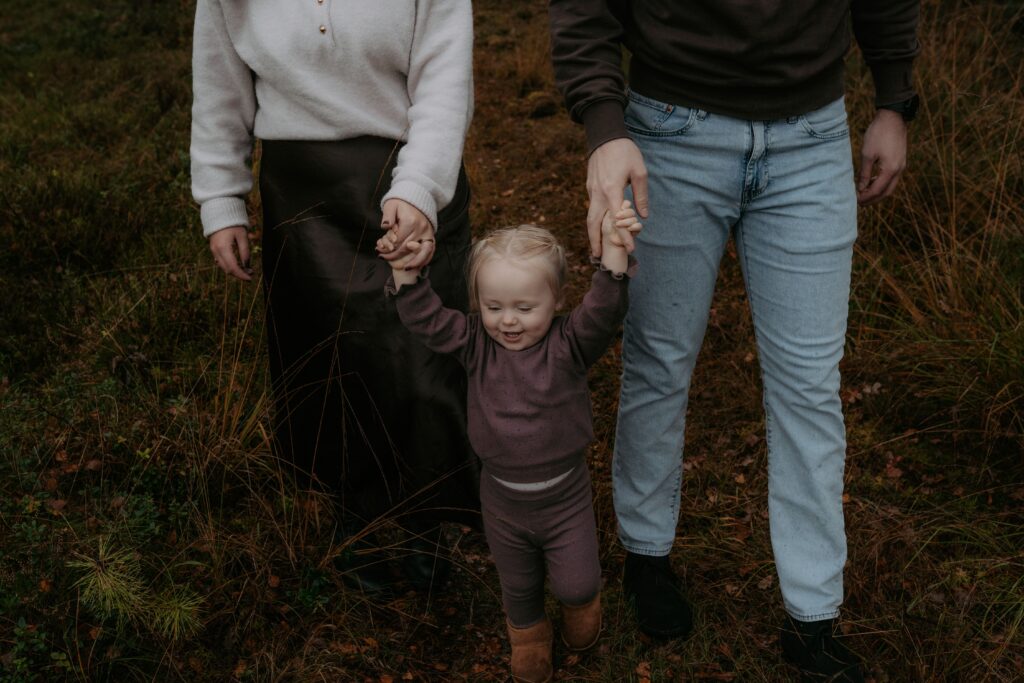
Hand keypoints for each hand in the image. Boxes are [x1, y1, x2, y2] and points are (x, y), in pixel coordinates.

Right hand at [209, 225, 252, 280]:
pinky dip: (230, 265)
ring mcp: (213, 250)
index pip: (233, 267)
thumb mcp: (242, 236)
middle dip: (239, 274)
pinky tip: (239, 264)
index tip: (250, 279)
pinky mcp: (214, 249)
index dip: (242, 275)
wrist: (219, 213)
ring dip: (235, 270)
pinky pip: (221, 262)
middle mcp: (216, 251)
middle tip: (251, 273)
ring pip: (224, 267)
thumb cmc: (233, 224)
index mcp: (223, 248)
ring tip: (247, 269)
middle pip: (228, 270)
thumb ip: (245, 252)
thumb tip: (247, 267)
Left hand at [378, 198, 434, 268]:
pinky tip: (418, 265)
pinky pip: (431, 250)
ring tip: (405, 269)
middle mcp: (421, 228)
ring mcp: (428, 232)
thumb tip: (385, 227)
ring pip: (423, 252)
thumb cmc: (401, 202)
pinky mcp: (432, 235)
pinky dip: (425, 259)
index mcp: (410, 222)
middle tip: (383, 258)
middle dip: (394, 256)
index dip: (388, 249)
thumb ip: (387, 216)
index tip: (379, 251)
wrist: (416, 198)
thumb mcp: (391, 205)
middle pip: (407, 248)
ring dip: (415, 262)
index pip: (398, 241)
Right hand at [586, 138, 648, 256]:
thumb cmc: (625, 152)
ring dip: (592, 234)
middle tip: (599, 257)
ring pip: (590, 217)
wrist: (604, 136)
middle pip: (594, 224)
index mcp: (611, 190)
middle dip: (596, 242)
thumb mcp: (639, 171)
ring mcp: (591, 191)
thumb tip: (642, 216)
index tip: (630, 248)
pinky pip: (592, 208)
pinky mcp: (590, 187)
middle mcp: (598, 194)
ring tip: (596, 248)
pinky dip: (594, 221)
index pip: (616, 220)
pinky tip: (599, 228)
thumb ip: (641, 195)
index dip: (623, 236)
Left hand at [857, 109, 907, 205]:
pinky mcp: (900, 161)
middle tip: (860, 202)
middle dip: (873, 199)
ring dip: (878, 192)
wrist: (893, 117)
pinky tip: (871, 181)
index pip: (877, 190)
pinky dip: (882, 183)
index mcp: (890, 170)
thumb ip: (864, 173)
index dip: (866, 197)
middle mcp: (899, 170)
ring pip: (890, 186)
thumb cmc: (878, 134)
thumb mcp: (867, 154)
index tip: (855, 200)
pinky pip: (892, 178)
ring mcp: (902, 165)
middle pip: (886, 192)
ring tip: (863, 193)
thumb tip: (860, 188)